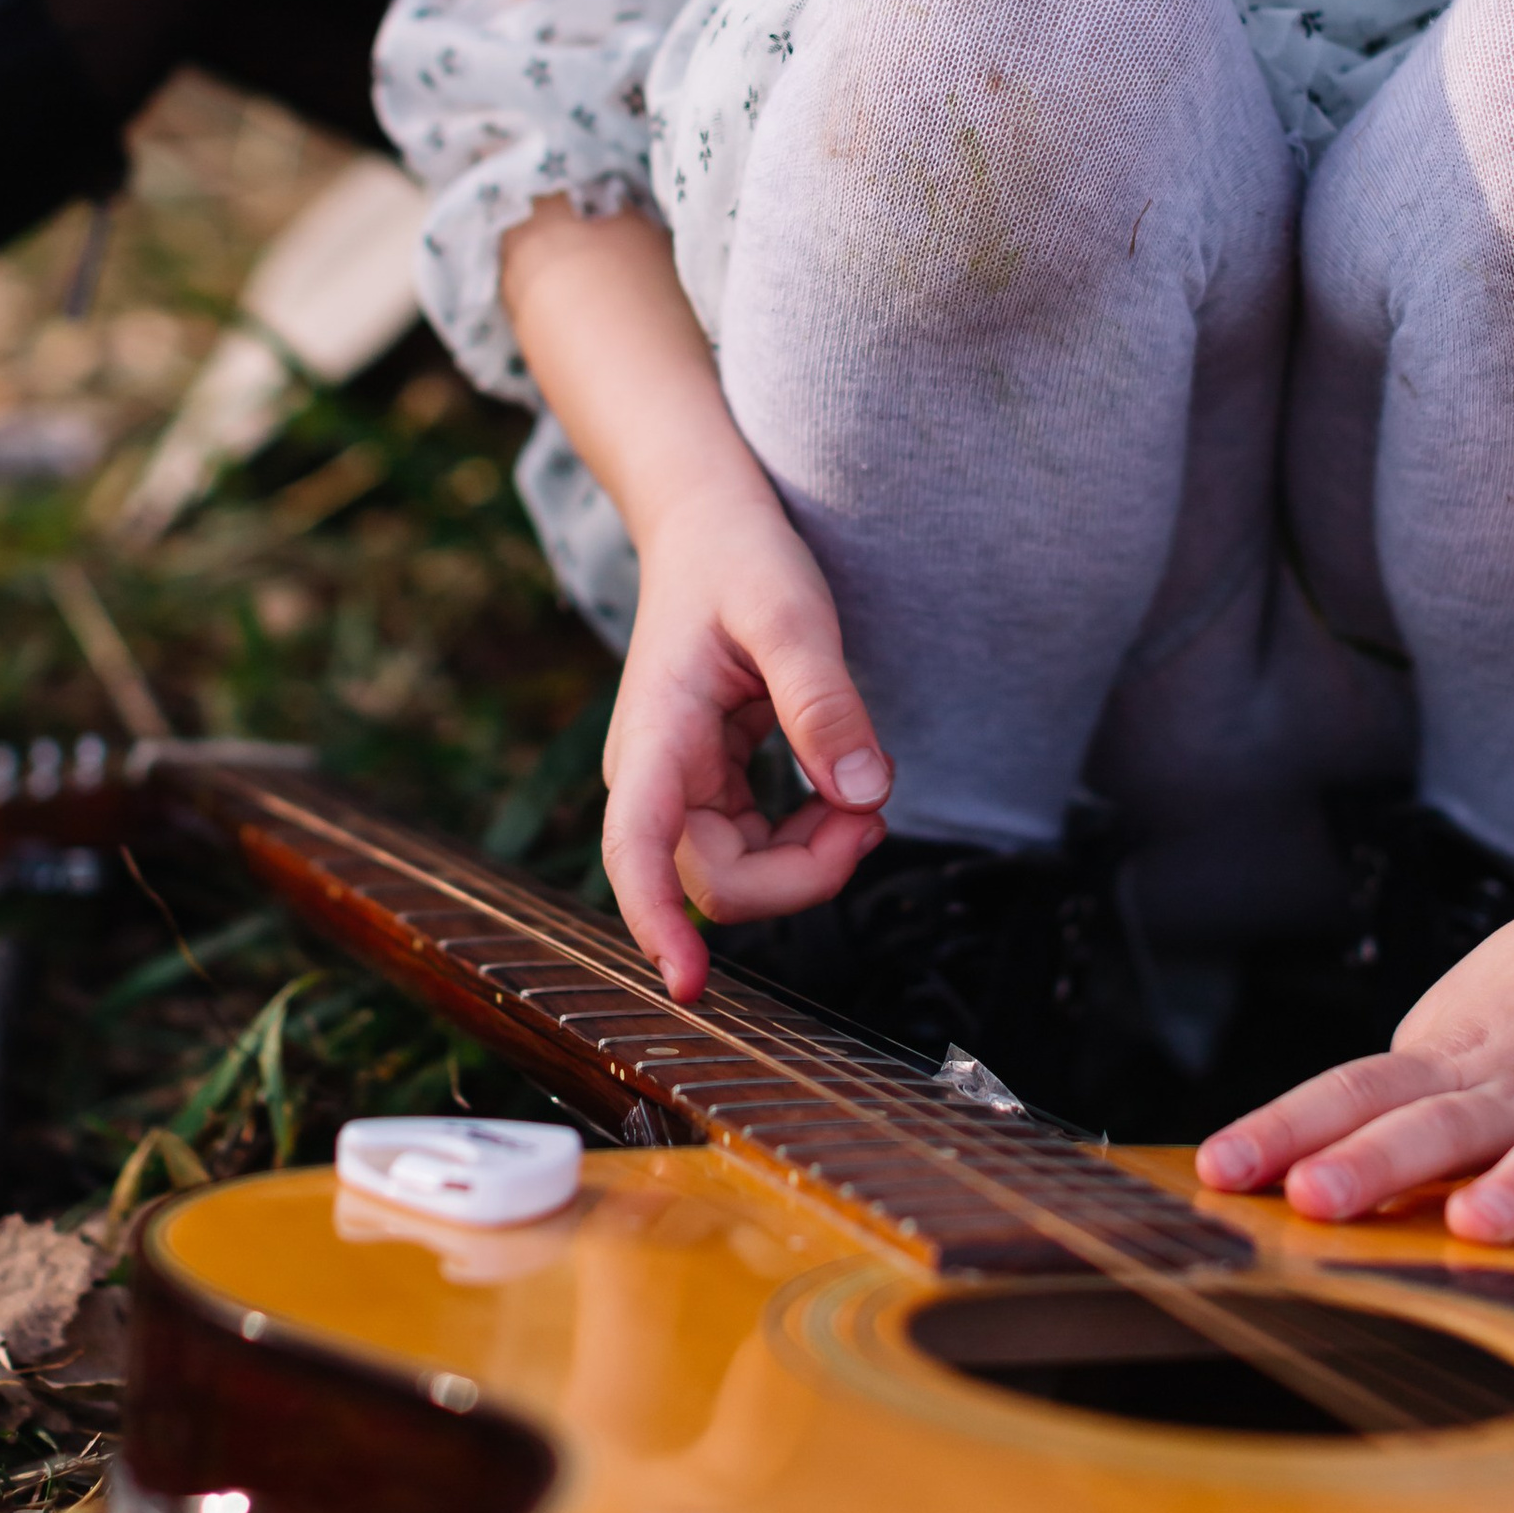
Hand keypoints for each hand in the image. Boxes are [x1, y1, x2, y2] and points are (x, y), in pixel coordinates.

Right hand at [601, 477, 891, 1001]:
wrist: (707, 527)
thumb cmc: (739, 558)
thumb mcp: (790, 612)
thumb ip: (824, 703)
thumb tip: (863, 799)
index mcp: (655, 737)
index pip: (636, 851)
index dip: (656, 924)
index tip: (690, 985)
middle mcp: (653, 779)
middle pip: (723, 883)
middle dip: (808, 872)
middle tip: (877, 811)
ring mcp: (679, 790)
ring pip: (744, 878)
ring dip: (815, 859)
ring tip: (868, 790)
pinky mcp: (708, 791)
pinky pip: (759, 850)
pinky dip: (811, 837)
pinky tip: (844, 792)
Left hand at [1192, 872, 1513, 1246]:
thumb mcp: (1453, 1026)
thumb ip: (1396, 1100)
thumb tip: (1300, 1164)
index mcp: (1448, 1059)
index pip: (1351, 1092)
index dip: (1284, 1130)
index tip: (1219, 1170)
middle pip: (1432, 1124)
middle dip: (1371, 1165)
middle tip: (1314, 1199)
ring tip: (1475, 1226)